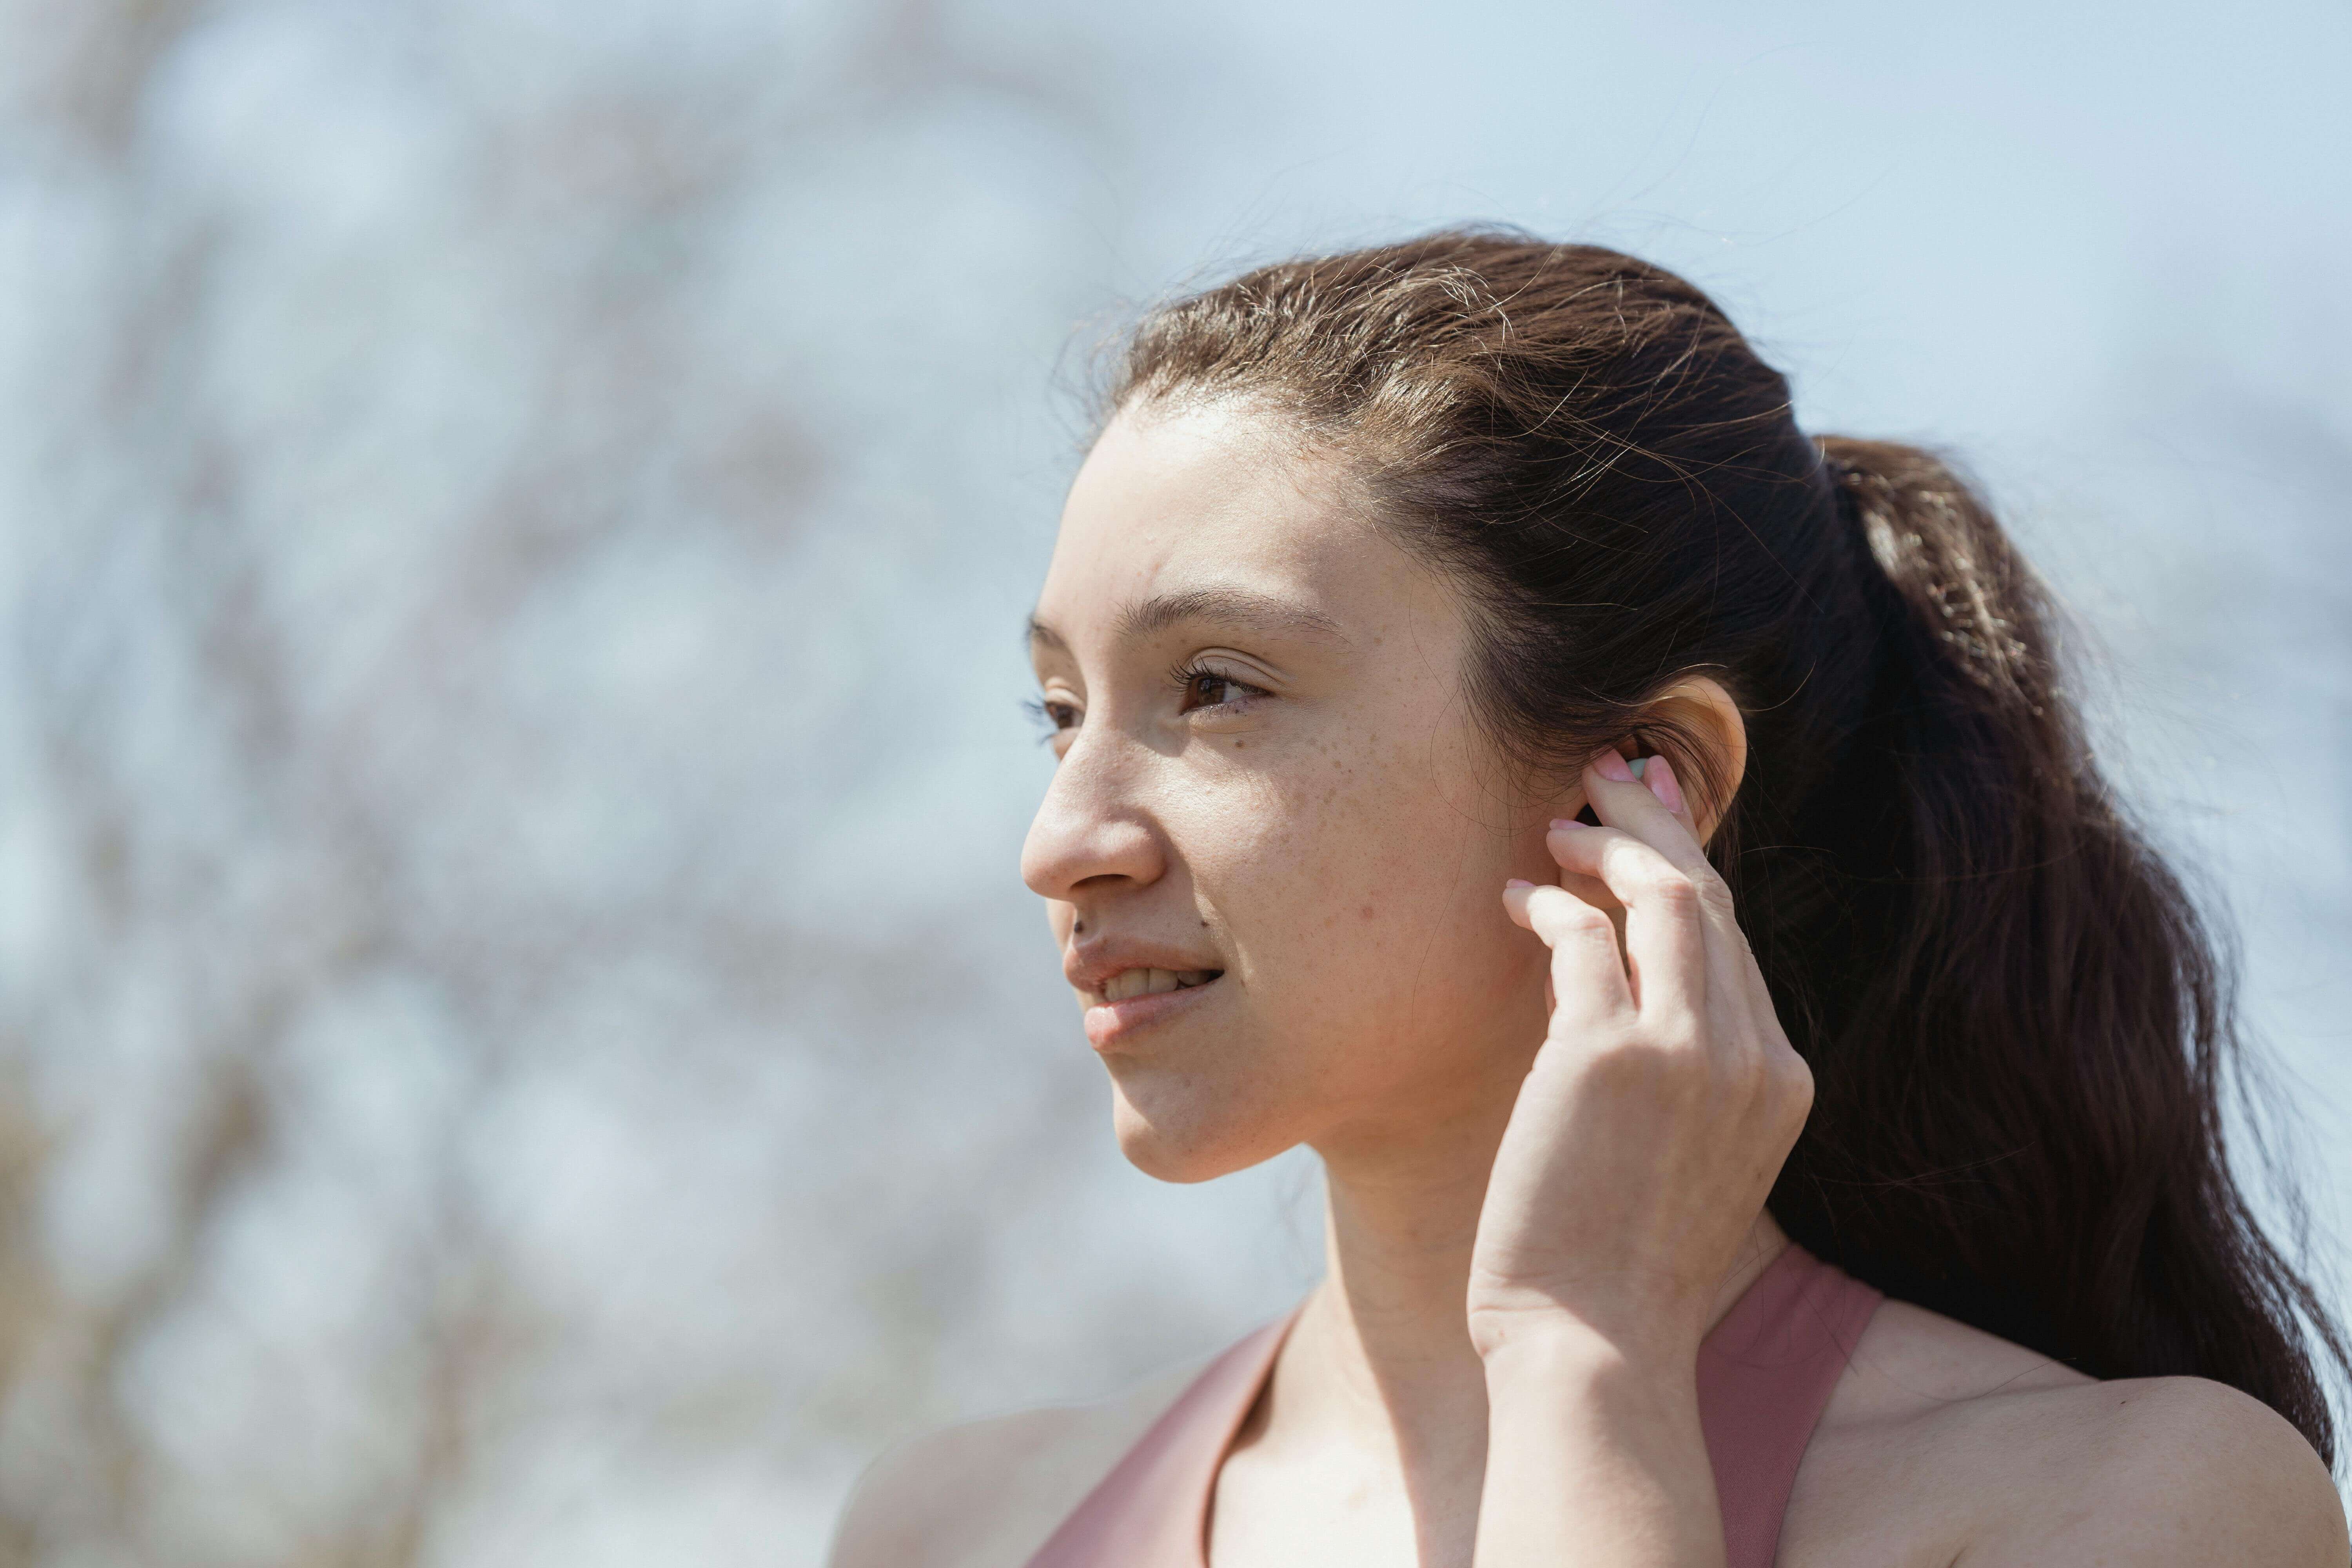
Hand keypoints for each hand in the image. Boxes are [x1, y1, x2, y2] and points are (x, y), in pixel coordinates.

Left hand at [1465, 751, 1812, 1365]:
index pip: (1735, 940)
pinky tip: (1514, 899)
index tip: (1649, 814)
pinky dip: (1547, 905)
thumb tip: (1622, 984)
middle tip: (1603, 775)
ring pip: (1662, 894)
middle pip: (1708, 896)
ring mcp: (1688, 1051)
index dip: (1689, 863)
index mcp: (1780, 1079)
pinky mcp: (1609, 1057)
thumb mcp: (1683, 1155)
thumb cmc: (1618, 1263)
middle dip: (1655, 822)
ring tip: (1554, 822)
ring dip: (1605, 842)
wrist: (1596, 1345)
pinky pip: (1582, 939)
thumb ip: (1681, 1071)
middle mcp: (1751, 1053)